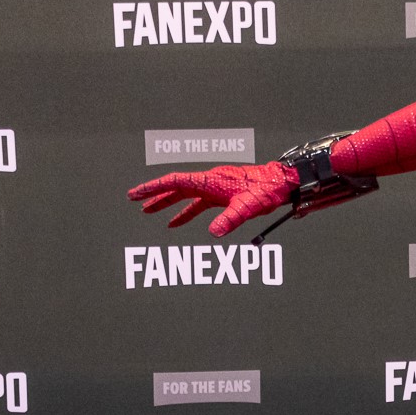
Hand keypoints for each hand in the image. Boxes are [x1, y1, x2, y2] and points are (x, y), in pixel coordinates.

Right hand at [128, 162, 298, 236]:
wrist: (282, 182)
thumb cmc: (266, 191)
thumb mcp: (247, 206)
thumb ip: (230, 219)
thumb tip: (213, 233)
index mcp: (209, 181)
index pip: (174, 182)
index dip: (153, 188)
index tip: (135, 194)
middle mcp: (209, 181)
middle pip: (175, 186)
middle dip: (154, 193)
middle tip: (133, 199)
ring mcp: (215, 187)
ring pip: (185, 195)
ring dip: (167, 204)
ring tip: (148, 212)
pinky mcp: (222, 195)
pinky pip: (198, 204)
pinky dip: (185, 212)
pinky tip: (175, 223)